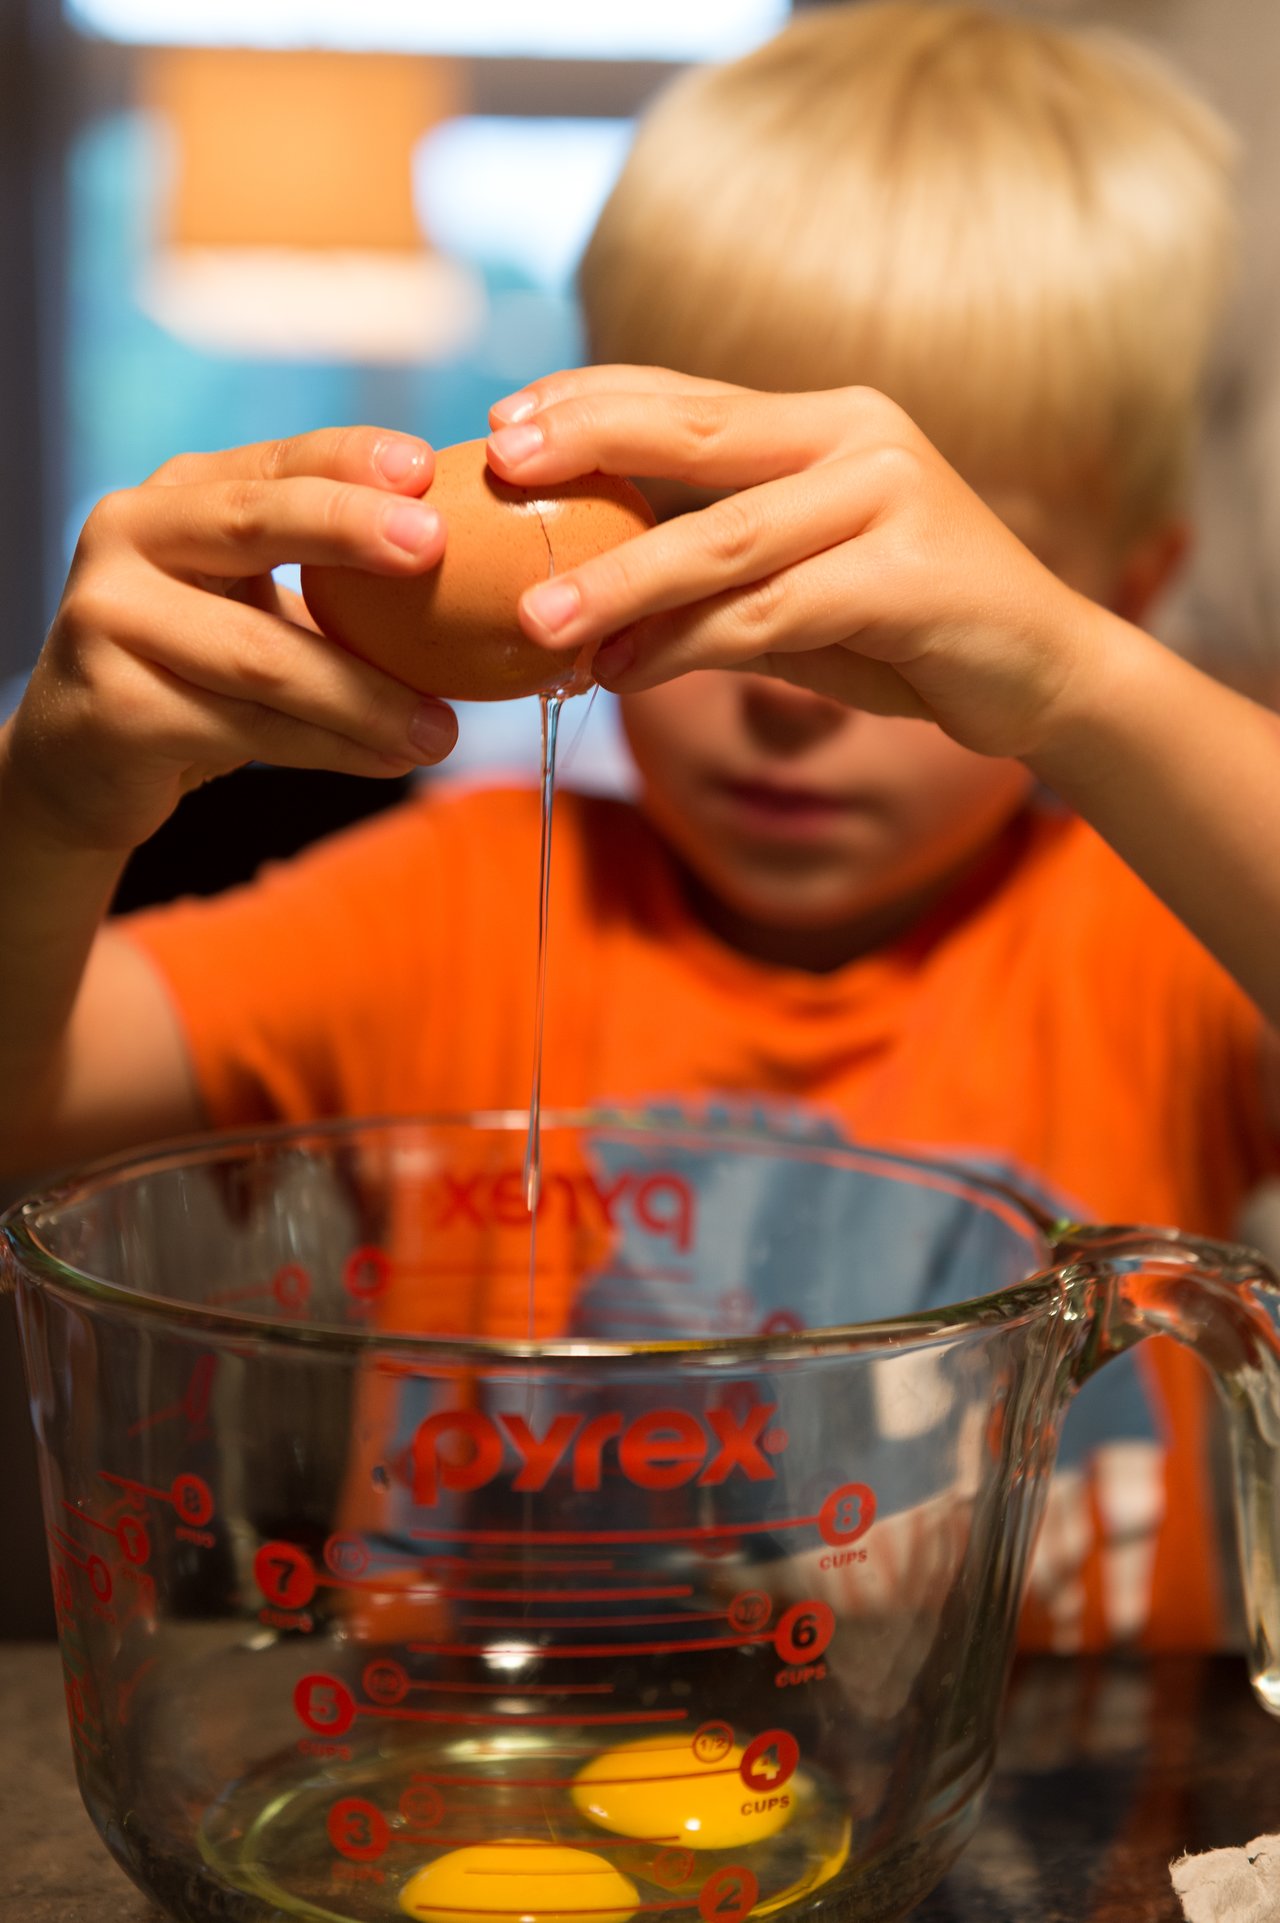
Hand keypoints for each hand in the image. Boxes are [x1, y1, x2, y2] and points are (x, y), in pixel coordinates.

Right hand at [5, 427, 457, 853]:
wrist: (80, 757)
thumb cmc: (194, 671)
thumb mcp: (250, 606)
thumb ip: (328, 584)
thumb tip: (476, 584)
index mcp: (178, 497)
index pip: (275, 462)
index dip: (349, 459)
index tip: (425, 467)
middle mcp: (130, 536)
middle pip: (252, 523)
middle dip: (350, 528)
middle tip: (433, 545)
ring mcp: (110, 618)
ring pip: (264, 656)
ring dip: (366, 697)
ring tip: (441, 731)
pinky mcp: (115, 706)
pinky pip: (247, 729)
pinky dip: (331, 749)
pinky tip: (387, 760)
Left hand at [486, 366, 1111, 760]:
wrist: (1042, 672)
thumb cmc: (908, 629)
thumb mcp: (801, 587)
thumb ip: (713, 577)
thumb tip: (586, 606)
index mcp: (829, 421)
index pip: (689, 395)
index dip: (593, 401)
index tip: (506, 423)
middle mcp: (859, 438)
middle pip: (694, 433)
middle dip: (587, 445)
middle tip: (498, 466)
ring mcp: (890, 497)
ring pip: (721, 539)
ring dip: (618, 583)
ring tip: (537, 620)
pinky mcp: (907, 575)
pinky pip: (769, 612)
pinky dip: (686, 645)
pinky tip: (624, 671)